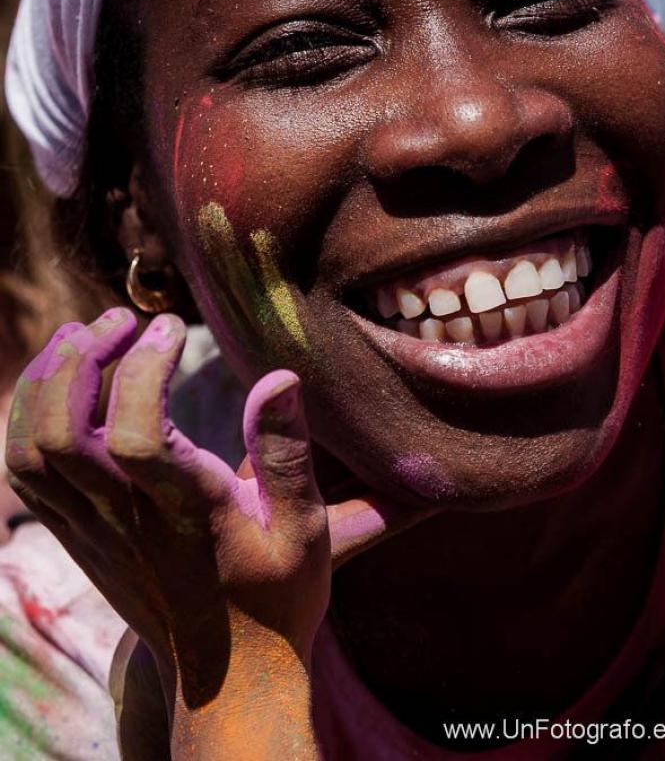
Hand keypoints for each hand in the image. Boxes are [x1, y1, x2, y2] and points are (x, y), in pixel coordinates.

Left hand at [6, 309, 433, 754]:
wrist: (230, 677)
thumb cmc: (276, 596)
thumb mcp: (305, 528)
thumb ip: (285, 453)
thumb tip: (280, 376)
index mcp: (187, 514)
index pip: (137, 435)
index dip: (145, 368)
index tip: (173, 325)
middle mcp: (127, 521)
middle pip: (64, 433)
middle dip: (83, 358)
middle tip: (121, 319)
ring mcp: (92, 530)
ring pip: (31, 451)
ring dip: (45, 382)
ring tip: (80, 337)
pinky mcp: (75, 535)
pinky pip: (24, 472)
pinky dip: (27, 416)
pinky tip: (59, 382)